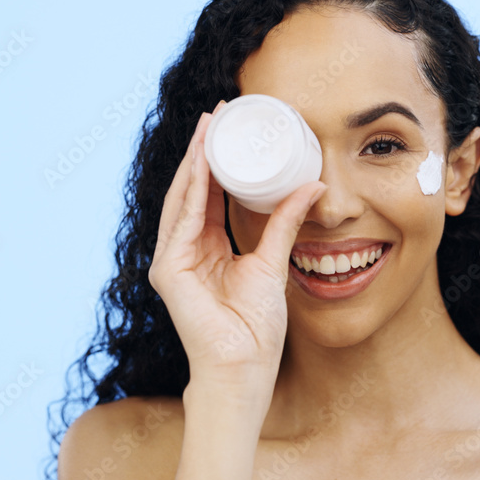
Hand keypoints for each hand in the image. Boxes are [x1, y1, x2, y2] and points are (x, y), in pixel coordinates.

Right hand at [148, 102, 327, 400]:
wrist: (244, 366)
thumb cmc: (257, 327)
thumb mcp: (273, 262)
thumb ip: (285, 222)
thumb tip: (312, 185)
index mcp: (207, 247)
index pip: (210, 194)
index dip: (219, 161)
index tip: (231, 128)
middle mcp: (185, 249)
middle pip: (192, 190)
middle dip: (204, 151)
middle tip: (219, 114)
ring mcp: (172, 259)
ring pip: (183, 199)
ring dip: (195, 162)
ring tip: (209, 128)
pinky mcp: (167, 271)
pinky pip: (182, 222)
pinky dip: (193, 191)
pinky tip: (202, 164)